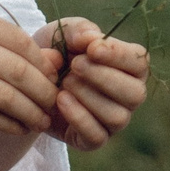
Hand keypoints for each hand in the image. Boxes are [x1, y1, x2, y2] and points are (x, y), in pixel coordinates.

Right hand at [0, 6, 59, 136]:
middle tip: (54, 105)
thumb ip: (0, 46)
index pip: (21, 41)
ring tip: (41, 121)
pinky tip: (20, 129)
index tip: (53, 80)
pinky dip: (11, 125)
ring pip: (7, 97)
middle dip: (43, 92)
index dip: (43, 65)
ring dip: (31, 113)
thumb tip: (54, 61)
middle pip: (19, 70)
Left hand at [40, 18, 150, 150]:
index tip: (92, 49)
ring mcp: (114, 120)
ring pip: (117, 116)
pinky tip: (61, 100)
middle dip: (104, 78)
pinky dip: (79, 117)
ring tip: (65, 82)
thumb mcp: (64, 33)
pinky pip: (97, 136)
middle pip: (135, 93)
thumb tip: (92, 38)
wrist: (30, 80)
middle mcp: (128, 96)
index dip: (119, 56)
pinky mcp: (94, 139)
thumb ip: (80, 31)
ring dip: (89, 97)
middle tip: (75, 65)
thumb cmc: (57, 52)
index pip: (139, 63)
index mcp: (130, 67)